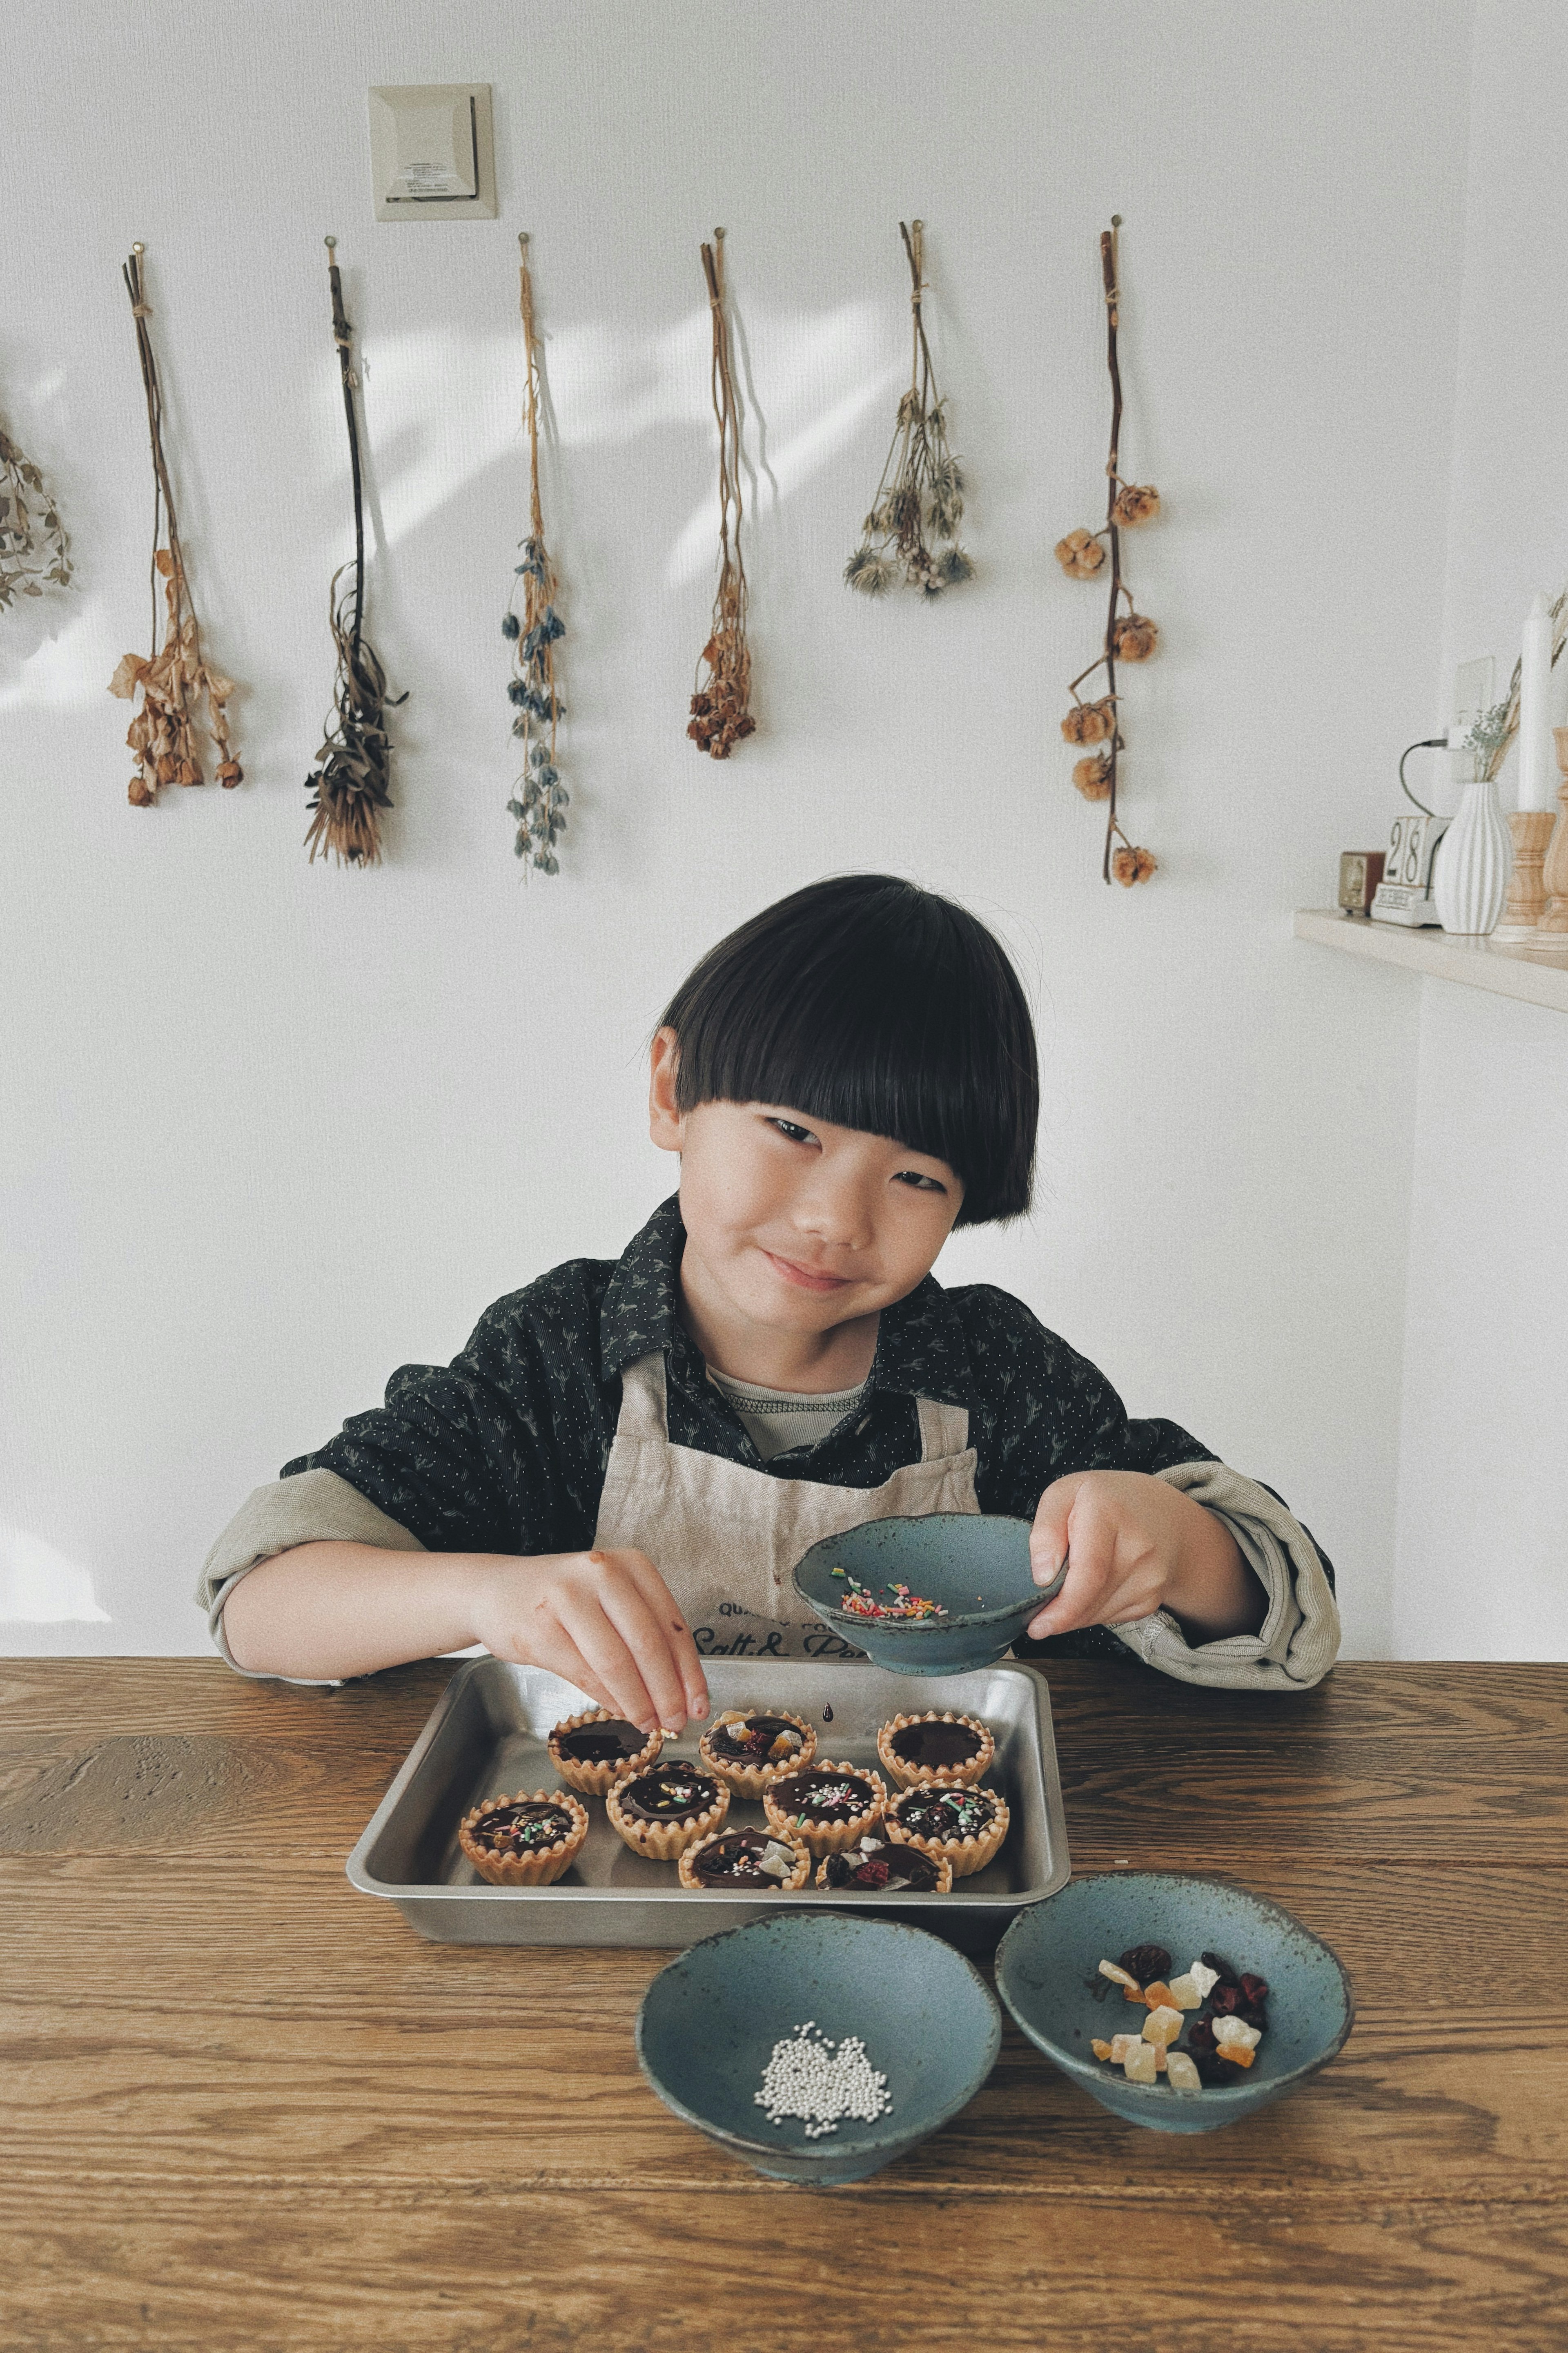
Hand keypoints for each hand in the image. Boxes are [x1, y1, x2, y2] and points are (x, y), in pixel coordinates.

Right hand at [471, 1547, 709, 1735]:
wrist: (495, 1591)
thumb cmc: (564, 1599)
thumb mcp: (611, 1601)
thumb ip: (645, 1636)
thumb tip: (681, 1694)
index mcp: (631, 1565)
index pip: (673, 1625)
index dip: (690, 1673)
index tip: (699, 1706)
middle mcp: (602, 1573)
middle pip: (648, 1644)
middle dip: (667, 1693)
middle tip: (676, 1723)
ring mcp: (567, 1598)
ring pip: (616, 1663)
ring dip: (637, 1702)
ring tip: (649, 1724)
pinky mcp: (539, 1628)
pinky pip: (584, 1674)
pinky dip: (607, 1699)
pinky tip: (619, 1711)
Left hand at [1026, 1470, 1263, 1643]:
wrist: (1165, 1515)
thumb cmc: (1106, 1501)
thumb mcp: (1065, 1494)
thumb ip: (1046, 1529)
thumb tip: (1042, 1577)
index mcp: (1109, 1512)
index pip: (1089, 1572)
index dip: (1063, 1606)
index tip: (1037, 1627)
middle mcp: (1138, 1547)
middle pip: (1090, 1598)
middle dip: (1059, 1615)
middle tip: (1038, 1617)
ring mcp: (1151, 1577)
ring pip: (1097, 1614)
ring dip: (1073, 1613)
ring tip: (1066, 1589)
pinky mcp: (1152, 1599)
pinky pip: (1110, 1618)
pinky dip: (1091, 1611)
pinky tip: (1091, 1589)